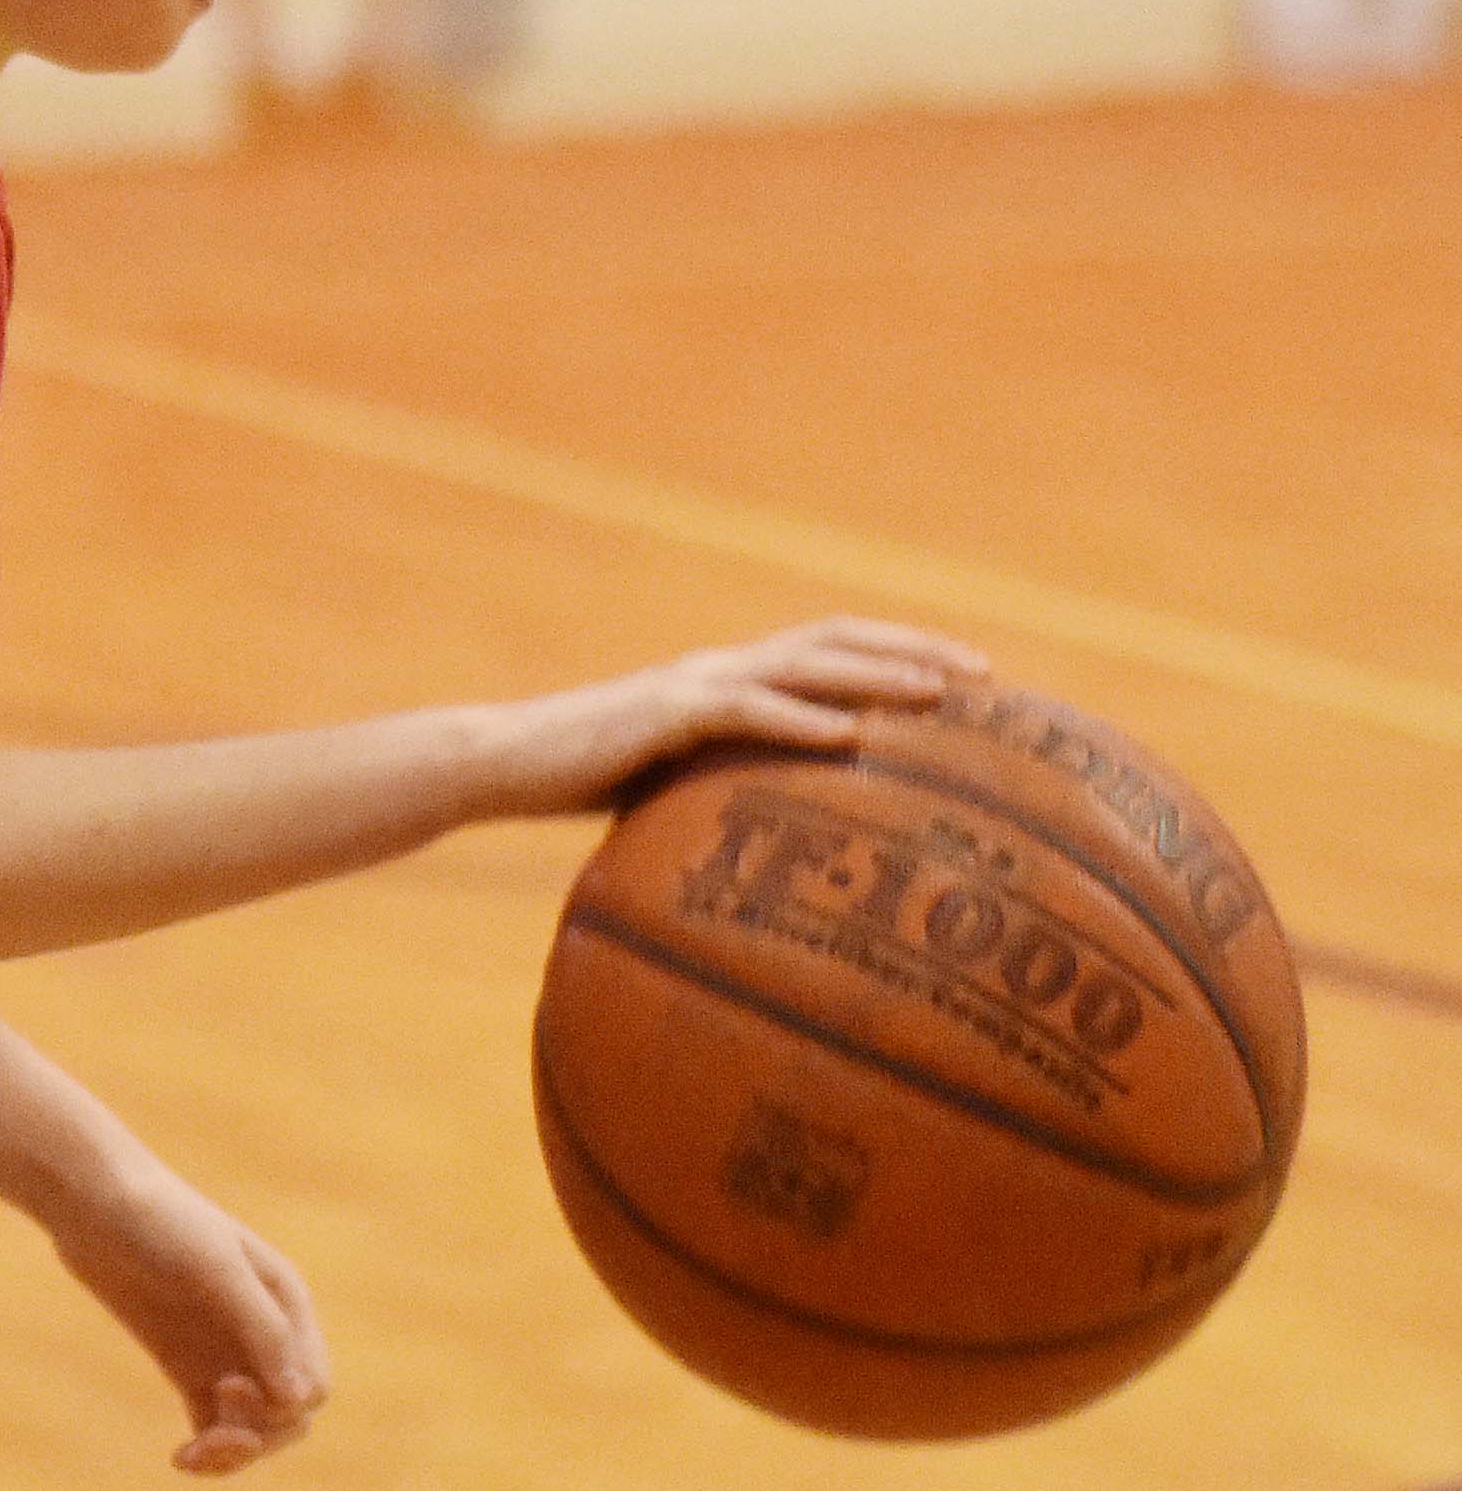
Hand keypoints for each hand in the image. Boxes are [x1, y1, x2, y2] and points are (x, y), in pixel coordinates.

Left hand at [46, 1153, 330, 1474]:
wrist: (94, 1202)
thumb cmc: (161, 1222)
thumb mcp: (215, 1268)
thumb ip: (261, 1329)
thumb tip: (300, 1400)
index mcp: (287, 1303)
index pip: (312, 1385)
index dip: (281, 1407)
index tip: (228, 1387)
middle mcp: (264, 1331)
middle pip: (289, 1416)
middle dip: (258, 1436)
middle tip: (207, 1439)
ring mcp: (225, 1350)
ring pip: (254, 1427)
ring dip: (233, 1451)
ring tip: (191, 1456)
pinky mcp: (187, 1365)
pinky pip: (214, 1425)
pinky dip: (207, 1448)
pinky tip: (180, 1458)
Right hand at [528, 618, 993, 812]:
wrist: (504, 763)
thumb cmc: (580, 782)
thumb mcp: (668, 789)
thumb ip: (722, 798)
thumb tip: (778, 852)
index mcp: (728, 681)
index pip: (829, 649)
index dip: (899, 652)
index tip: (969, 677)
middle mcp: (721, 668)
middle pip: (836, 638)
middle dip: (913, 648)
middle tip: (986, 674)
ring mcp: (694, 684)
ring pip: (804, 663)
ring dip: (876, 674)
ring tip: (938, 693)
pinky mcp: (664, 712)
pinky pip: (744, 710)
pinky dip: (799, 718)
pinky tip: (847, 735)